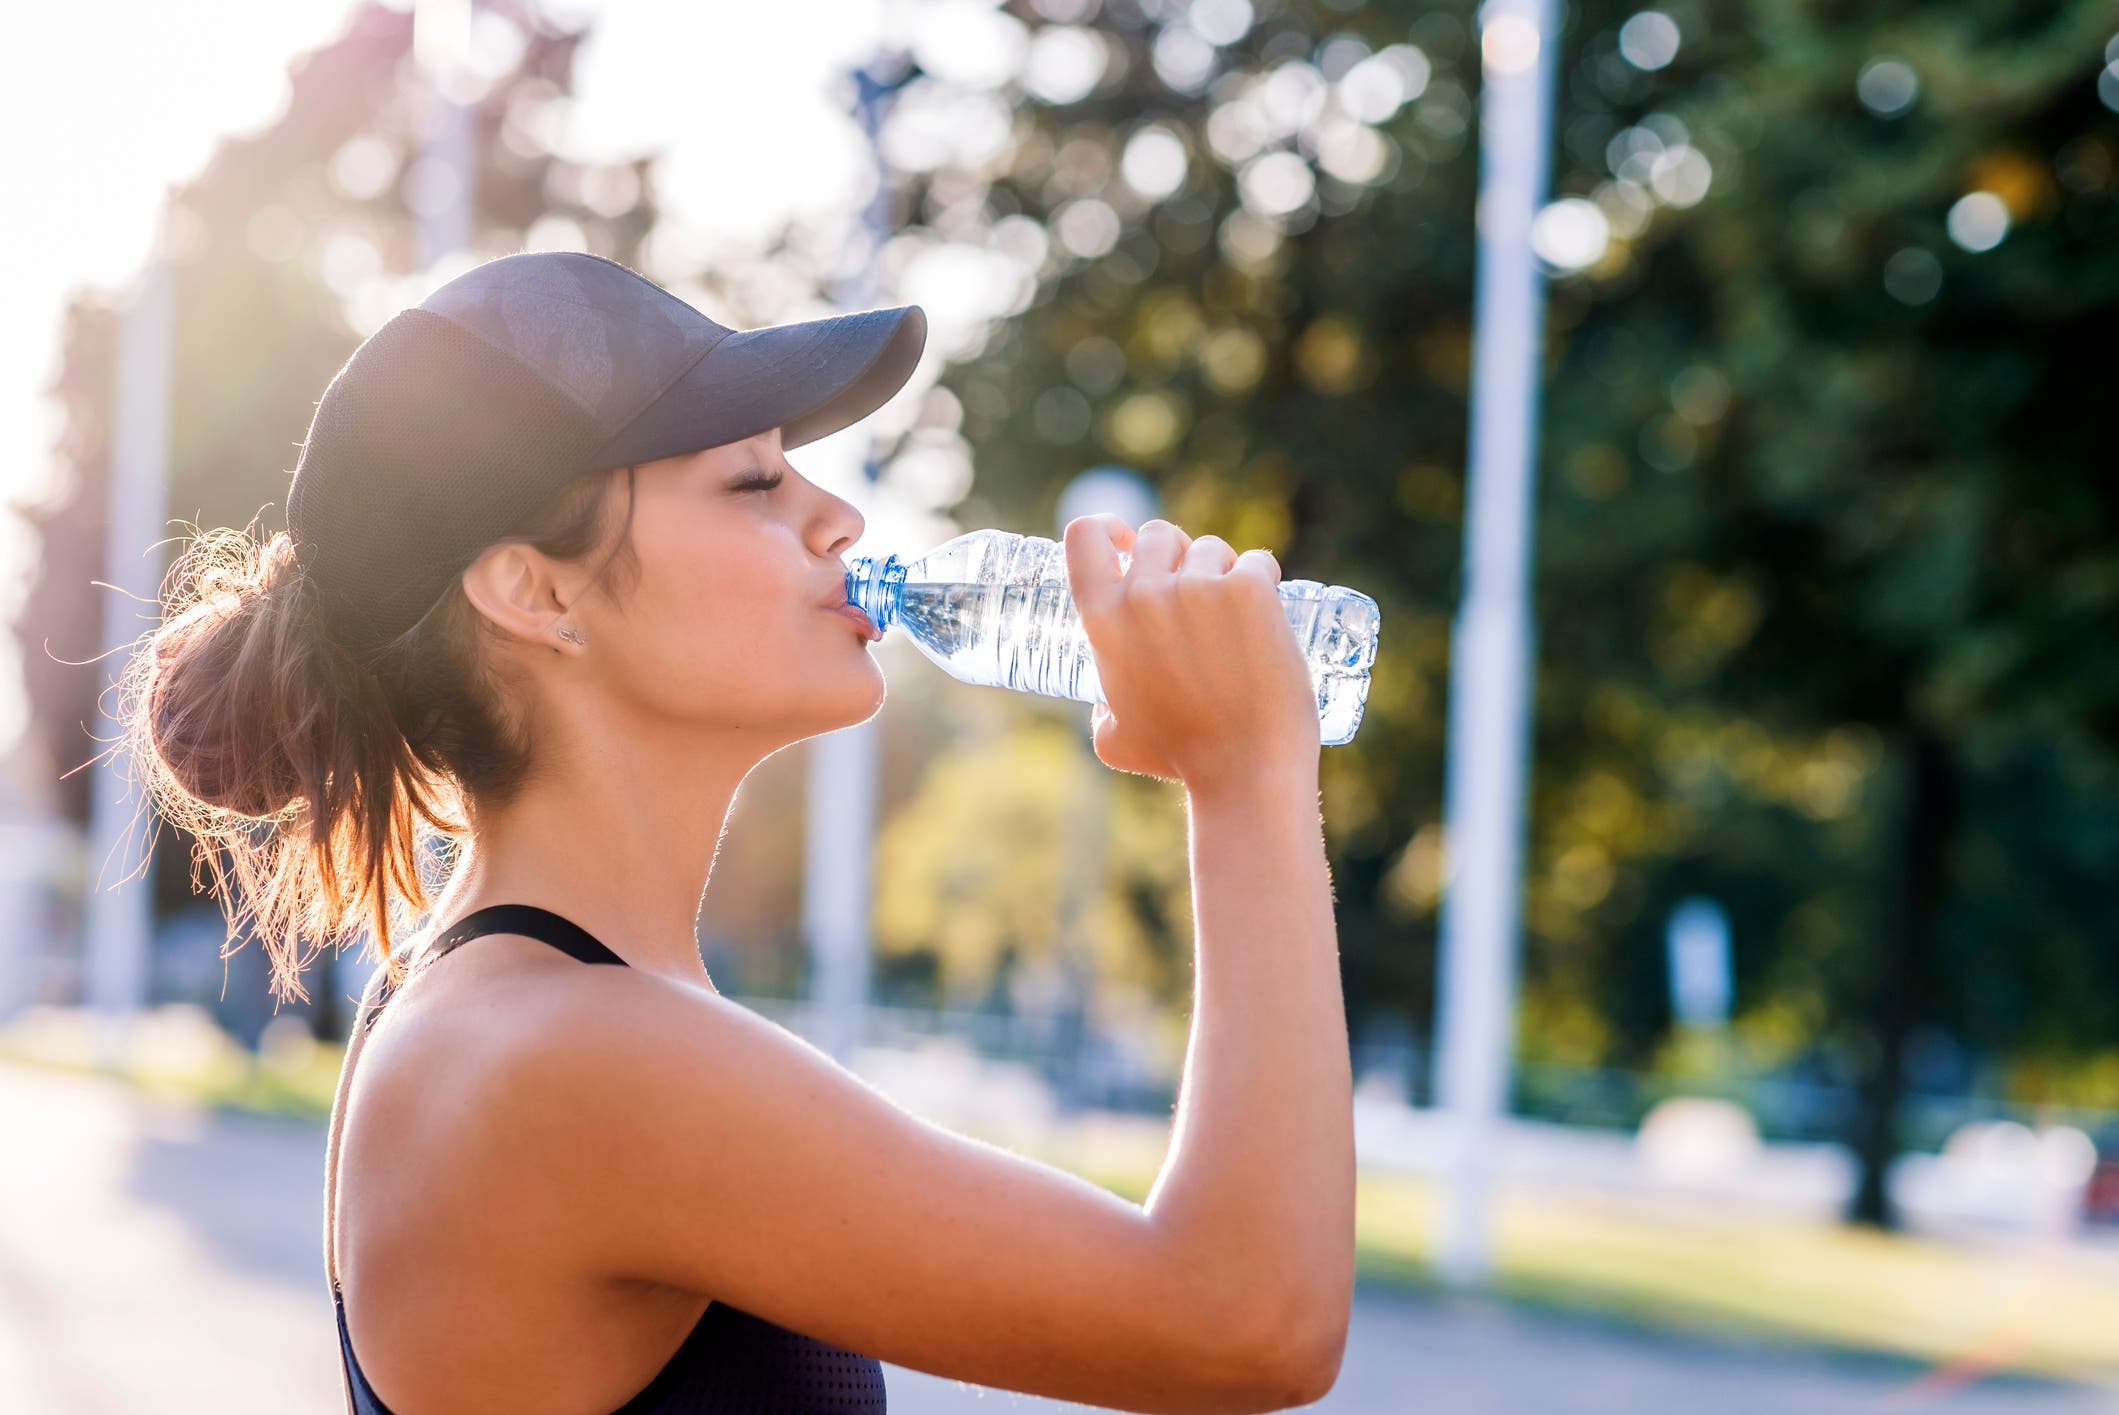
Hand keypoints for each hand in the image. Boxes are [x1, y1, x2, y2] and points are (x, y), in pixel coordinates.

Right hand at [1063, 514, 1320, 792]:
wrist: (1245, 770)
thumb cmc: (1181, 758)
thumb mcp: (1114, 738)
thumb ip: (1101, 709)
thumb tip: (1105, 704)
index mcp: (1103, 620)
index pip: (1085, 536)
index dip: (1107, 528)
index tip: (1126, 541)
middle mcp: (1144, 593)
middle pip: (1158, 535)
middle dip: (1178, 556)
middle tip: (1200, 597)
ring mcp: (1198, 587)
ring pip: (1211, 548)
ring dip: (1224, 571)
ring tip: (1237, 621)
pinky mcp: (1249, 589)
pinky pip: (1257, 561)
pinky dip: (1264, 579)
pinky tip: (1269, 612)